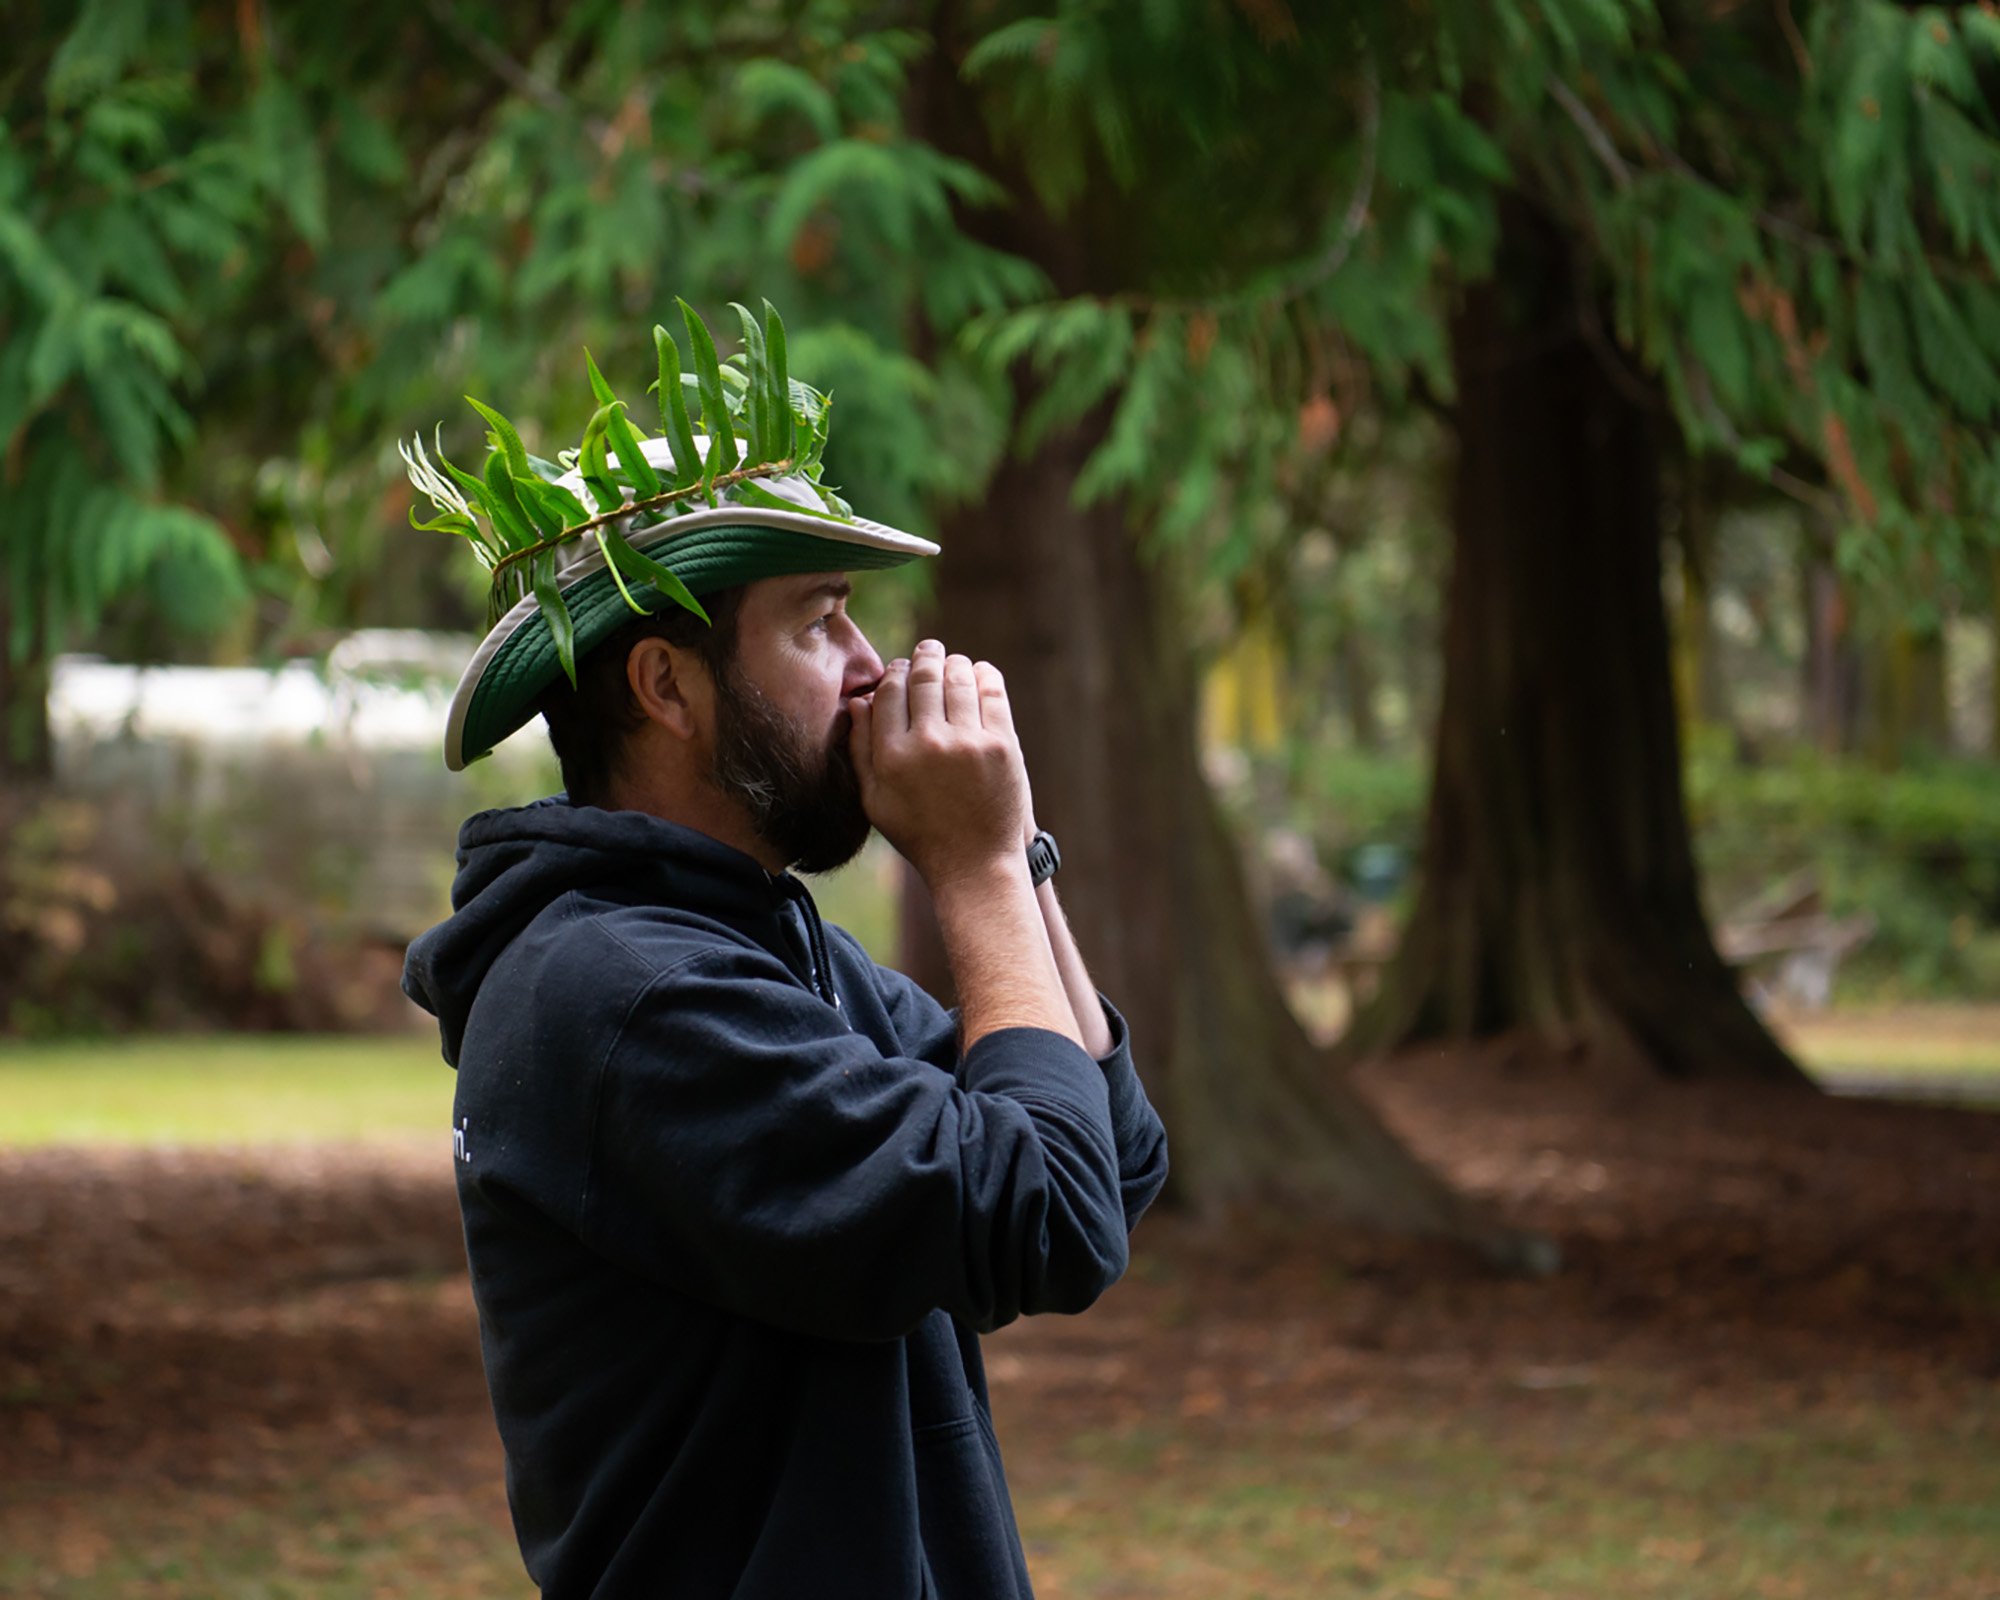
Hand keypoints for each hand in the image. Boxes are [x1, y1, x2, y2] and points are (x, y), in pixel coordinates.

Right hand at [849, 640, 1029, 888]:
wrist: (976, 864)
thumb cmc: (921, 833)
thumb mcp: (875, 801)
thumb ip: (860, 750)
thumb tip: (859, 701)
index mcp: (893, 758)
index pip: (890, 692)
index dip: (895, 672)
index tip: (901, 668)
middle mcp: (929, 745)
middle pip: (923, 678)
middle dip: (924, 657)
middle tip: (928, 649)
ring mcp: (969, 743)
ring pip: (957, 678)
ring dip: (953, 663)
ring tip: (951, 662)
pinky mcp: (1003, 746)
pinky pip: (992, 693)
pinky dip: (984, 675)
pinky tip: (978, 673)